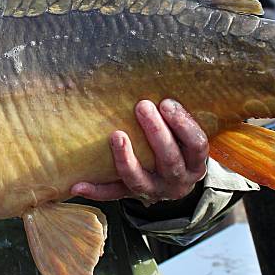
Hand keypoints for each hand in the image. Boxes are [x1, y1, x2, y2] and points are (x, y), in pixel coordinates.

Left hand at [71, 99, 208, 204]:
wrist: (172, 182)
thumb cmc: (178, 147)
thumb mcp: (187, 137)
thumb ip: (177, 117)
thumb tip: (156, 79)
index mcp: (195, 164)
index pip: (196, 145)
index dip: (183, 124)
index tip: (166, 102)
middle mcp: (177, 180)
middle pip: (169, 160)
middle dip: (156, 133)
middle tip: (142, 106)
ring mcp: (154, 190)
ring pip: (139, 180)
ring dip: (126, 159)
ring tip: (116, 135)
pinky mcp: (132, 195)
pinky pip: (113, 194)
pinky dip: (96, 190)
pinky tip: (78, 184)